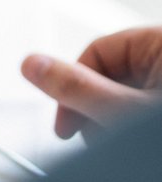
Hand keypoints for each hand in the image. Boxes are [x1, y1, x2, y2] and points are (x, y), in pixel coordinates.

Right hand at [21, 26, 161, 142]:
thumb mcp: (124, 110)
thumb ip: (77, 88)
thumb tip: (32, 65)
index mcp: (160, 41)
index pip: (96, 51)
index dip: (73, 88)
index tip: (66, 124)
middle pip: (107, 75)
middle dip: (92, 110)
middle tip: (94, 134)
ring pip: (121, 94)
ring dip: (107, 121)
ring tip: (117, 140)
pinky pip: (137, 105)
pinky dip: (126, 125)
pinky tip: (127, 139)